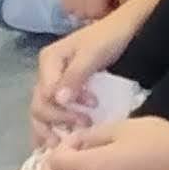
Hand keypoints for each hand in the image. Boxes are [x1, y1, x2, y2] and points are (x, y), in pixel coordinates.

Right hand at [33, 13, 132, 140]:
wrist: (128, 29)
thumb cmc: (110, 38)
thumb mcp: (92, 54)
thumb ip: (75, 76)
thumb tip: (58, 100)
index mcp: (49, 61)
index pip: (44, 94)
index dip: (61, 109)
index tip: (88, 111)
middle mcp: (47, 72)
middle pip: (40, 105)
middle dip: (58, 120)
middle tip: (84, 126)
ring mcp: (56, 82)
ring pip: (44, 111)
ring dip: (55, 127)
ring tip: (70, 140)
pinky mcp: (68, 89)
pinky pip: (55, 111)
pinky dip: (57, 126)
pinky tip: (62, 141)